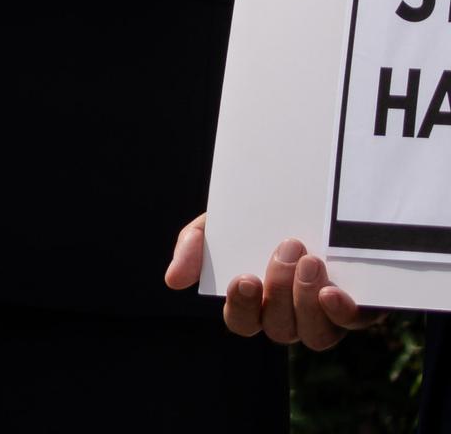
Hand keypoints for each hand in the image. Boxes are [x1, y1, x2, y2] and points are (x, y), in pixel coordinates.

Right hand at [167, 215, 366, 347]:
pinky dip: (340, 312)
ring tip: (310, 260)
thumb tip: (173, 281)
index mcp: (256, 302)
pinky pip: (352, 323)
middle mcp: (290, 317)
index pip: (242, 321)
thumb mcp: (220, 223)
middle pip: (279, 329)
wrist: (313, 198)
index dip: (242, 307)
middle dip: (280, 291)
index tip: (243, 278)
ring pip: (314, 334)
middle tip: (289, 246)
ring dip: (307, 300)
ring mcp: (326, 316)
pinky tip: (331, 292)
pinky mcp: (360, 308)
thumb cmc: (258, 216)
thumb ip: (194, 247)